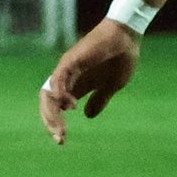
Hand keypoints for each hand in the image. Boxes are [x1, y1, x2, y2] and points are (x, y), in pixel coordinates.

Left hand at [39, 20, 141, 144]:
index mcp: (76, 85)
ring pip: (49, 93)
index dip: (56, 123)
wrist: (128, 36)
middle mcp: (66, 78)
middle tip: (60, 139)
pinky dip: (60, 93)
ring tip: (60, 128)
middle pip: (48, 103)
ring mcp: (67, 69)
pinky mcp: (71, 61)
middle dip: (50, 122)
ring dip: (52, 113)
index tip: (62, 140)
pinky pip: (58, 78)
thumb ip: (100, 99)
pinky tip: (68, 106)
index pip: (56, 107)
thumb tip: (88, 116)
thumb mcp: (112, 85)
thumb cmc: (122, 57)